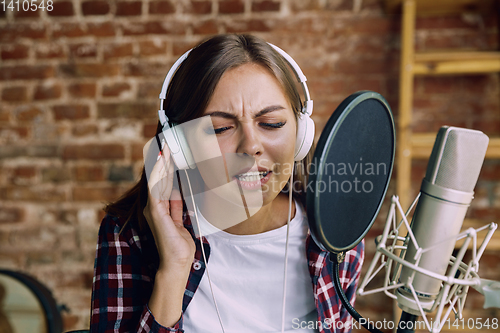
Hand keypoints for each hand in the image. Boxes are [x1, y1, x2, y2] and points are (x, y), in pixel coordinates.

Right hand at [143, 141, 195, 270]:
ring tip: (166, 148)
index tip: (171, 154)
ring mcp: (153, 207)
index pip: (164, 183)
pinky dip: (158, 173)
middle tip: (168, 145)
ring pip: (157, 180)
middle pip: (160, 179)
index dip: (167, 168)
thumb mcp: (180, 220)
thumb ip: (176, 207)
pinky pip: (155, 187)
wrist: (177, 262)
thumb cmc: (179, 245)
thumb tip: (178, 192)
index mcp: (161, 208)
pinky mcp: (155, 210)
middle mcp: (155, 206)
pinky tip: (162, 161)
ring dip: (162, 163)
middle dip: (164, 162)